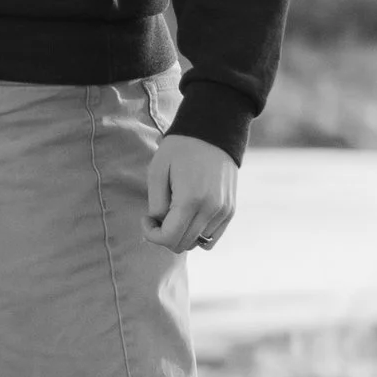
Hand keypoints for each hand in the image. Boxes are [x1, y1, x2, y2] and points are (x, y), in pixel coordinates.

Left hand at [146, 131, 237, 253]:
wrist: (213, 132)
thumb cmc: (180, 149)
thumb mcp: (157, 171)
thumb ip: (156, 204)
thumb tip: (160, 226)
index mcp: (190, 200)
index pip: (169, 238)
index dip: (151, 234)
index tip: (146, 218)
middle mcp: (211, 209)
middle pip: (182, 244)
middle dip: (164, 235)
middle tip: (158, 215)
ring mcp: (224, 211)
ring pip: (197, 244)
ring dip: (181, 235)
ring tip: (175, 213)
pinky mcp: (230, 210)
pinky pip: (212, 238)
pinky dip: (198, 234)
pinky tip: (189, 216)